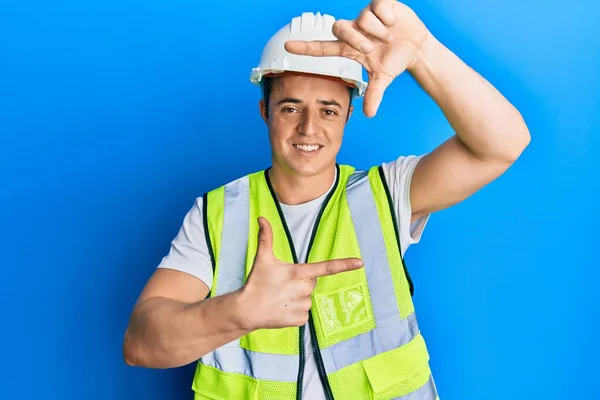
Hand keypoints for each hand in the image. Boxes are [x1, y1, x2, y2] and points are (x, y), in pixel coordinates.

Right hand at [239, 217, 363, 329]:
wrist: (246, 310)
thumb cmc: (256, 282)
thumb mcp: (262, 258)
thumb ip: (266, 237)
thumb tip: (262, 218)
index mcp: (299, 273)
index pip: (326, 268)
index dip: (344, 264)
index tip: (360, 263)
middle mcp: (304, 290)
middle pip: (311, 282)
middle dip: (301, 282)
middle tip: (283, 284)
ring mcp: (303, 306)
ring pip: (307, 298)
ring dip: (297, 297)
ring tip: (280, 297)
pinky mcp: (300, 320)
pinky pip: (304, 313)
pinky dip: (294, 310)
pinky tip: (281, 308)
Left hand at [285, 0, 431, 116]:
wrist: (416, 47)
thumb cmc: (394, 60)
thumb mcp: (383, 78)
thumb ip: (374, 94)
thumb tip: (369, 114)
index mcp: (349, 48)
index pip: (322, 48)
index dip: (305, 48)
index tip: (287, 47)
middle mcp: (353, 30)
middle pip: (339, 29)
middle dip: (355, 39)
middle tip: (370, 48)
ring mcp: (365, 16)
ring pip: (362, 19)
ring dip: (377, 32)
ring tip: (389, 38)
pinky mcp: (379, 4)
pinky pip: (376, 7)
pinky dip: (386, 17)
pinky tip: (393, 23)